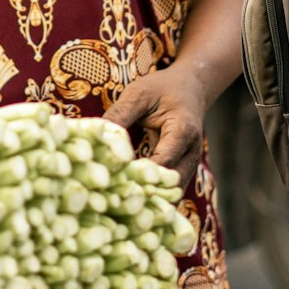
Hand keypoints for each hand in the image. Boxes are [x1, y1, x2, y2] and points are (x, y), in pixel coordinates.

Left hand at [104, 67, 208, 191]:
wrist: (190, 88)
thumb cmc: (162, 89)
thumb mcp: (139, 94)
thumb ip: (120, 114)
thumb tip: (97, 134)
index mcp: (183, 131)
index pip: (162, 162)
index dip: (139, 173)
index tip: (113, 178)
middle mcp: (191, 153)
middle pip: (170, 185)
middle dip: (144, 192)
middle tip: (113, 195)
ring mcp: (190, 165)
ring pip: (172, 193)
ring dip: (149, 198)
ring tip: (120, 201)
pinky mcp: (183, 172)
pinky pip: (170, 191)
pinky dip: (153, 195)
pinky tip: (131, 197)